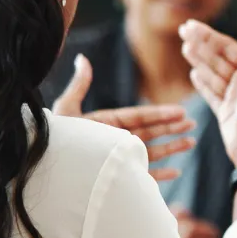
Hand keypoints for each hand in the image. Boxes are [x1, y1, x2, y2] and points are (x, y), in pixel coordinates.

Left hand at [53, 54, 195, 180]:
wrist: (44, 170)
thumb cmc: (52, 140)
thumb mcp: (66, 110)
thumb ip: (78, 86)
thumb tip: (82, 58)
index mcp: (107, 124)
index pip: (139, 117)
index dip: (160, 114)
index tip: (179, 111)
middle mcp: (116, 141)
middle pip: (150, 133)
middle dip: (171, 128)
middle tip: (192, 123)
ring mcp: (118, 160)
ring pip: (151, 153)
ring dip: (171, 148)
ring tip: (190, 142)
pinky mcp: (119, 179)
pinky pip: (143, 177)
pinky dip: (160, 175)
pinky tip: (176, 172)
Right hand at [179, 16, 236, 164]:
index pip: (227, 47)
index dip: (208, 35)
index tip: (191, 24)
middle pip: (218, 57)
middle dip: (200, 43)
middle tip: (182, 30)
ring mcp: (234, 96)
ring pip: (213, 73)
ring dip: (199, 59)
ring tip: (184, 47)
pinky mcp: (225, 111)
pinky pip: (211, 93)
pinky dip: (202, 83)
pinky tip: (193, 74)